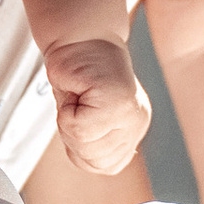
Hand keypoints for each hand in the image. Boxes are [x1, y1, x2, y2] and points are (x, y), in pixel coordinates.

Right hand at [47, 37, 153, 177]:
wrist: (79, 37)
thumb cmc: (77, 74)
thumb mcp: (82, 117)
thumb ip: (91, 143)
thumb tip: (92, 158)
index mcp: (132, 129)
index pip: (105, 166)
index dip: (81, 148)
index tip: (80, 116)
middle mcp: (137, 122)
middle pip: (94, 160)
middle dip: (73, 135)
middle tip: (77, 104)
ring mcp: (132, 112)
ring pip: (85, 145)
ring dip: (69, 121)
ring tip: (78, 96)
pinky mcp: (120, 101)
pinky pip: (80, 128)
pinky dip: (67, 112)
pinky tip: (77, 91)